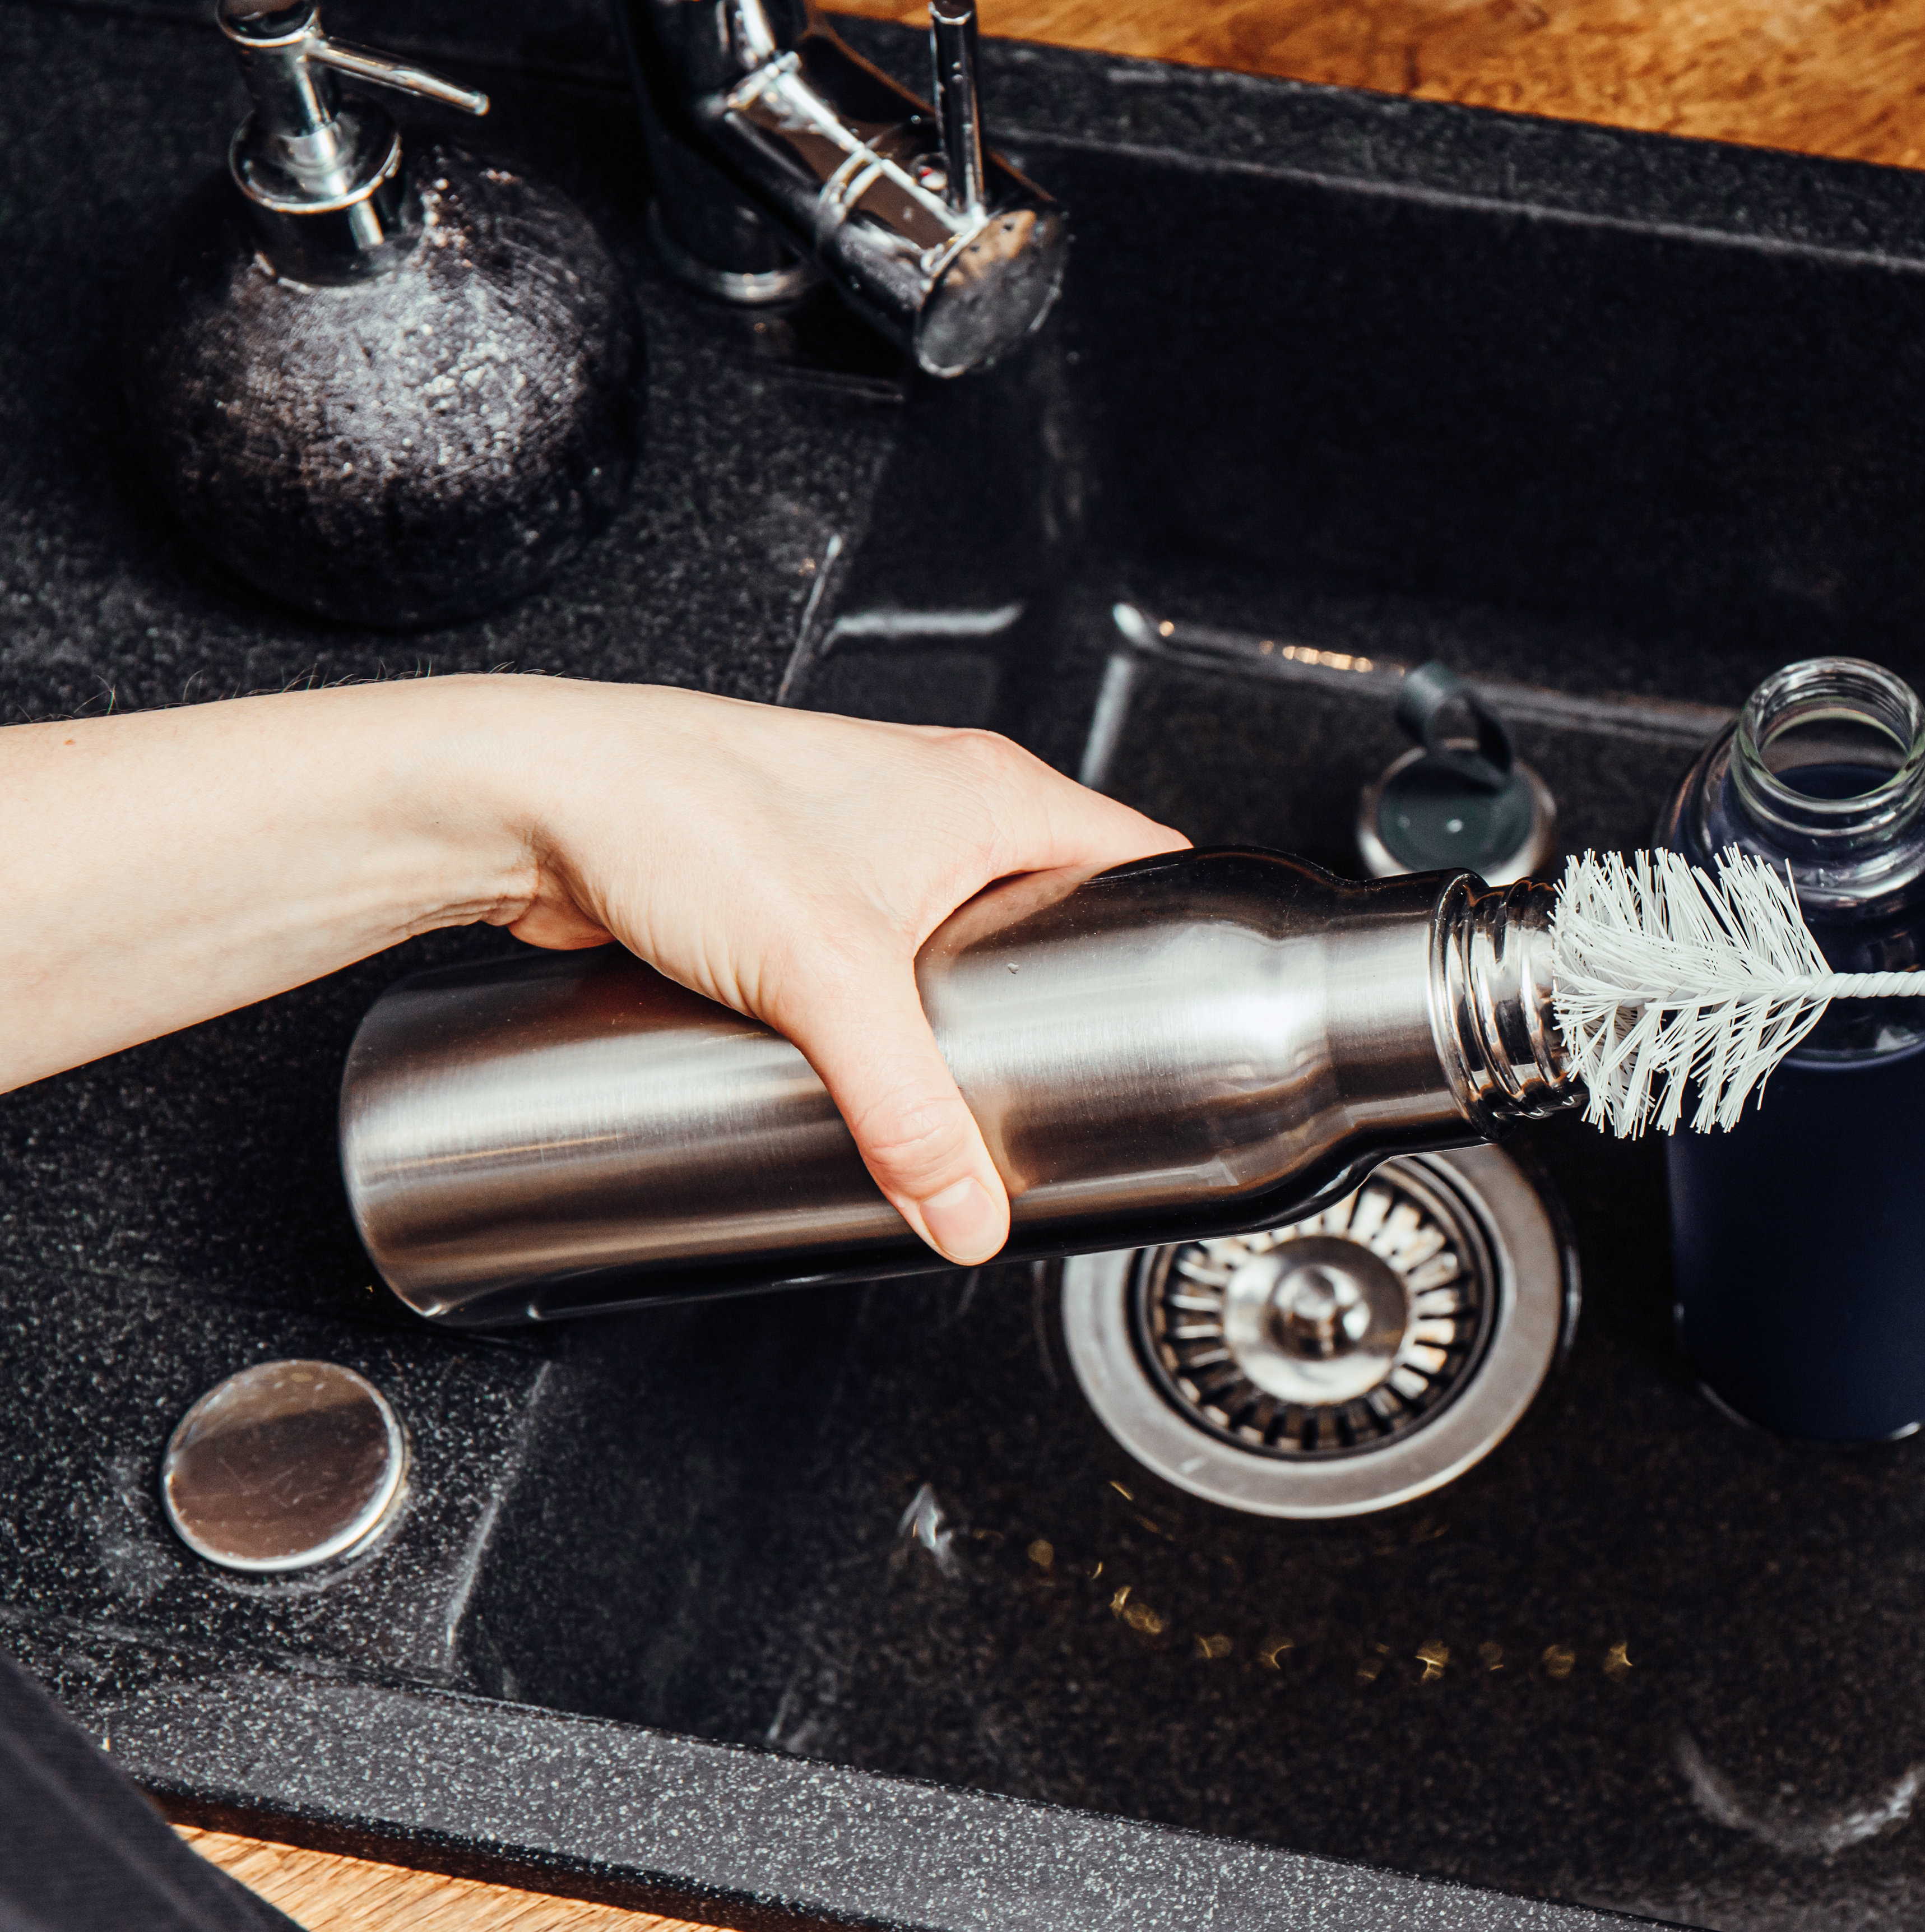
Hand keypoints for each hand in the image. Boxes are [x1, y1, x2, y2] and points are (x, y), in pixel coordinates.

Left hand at [482, 680, 1183, 1263]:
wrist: (534, 799)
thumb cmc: (681, 814)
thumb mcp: (827, 979)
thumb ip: (908, 1110)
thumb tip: (966, 1212)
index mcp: (988, 788)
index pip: (1138, 854)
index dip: (1177, 930)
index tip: (1190, 1010)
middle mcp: (933, 801)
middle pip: (1051, 908)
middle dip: (1064, 996)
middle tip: (1073, 1079)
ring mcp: (859, 841)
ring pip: (955, 935)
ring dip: (965, 1007)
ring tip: (973, 1086)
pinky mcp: (787, 886)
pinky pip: (872, 957)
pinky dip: (884, 1010)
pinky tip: (869, 1067)